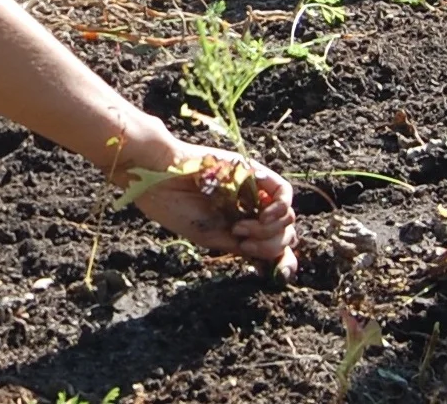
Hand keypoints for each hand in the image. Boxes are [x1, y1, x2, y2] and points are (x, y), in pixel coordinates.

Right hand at [118, 137, 298, 276]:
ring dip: (270, 230)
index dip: (284, 260)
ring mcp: (253, 191)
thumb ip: (242, 247)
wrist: (159, 179)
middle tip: (244, 243)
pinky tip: (262, 216)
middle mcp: (250, 209)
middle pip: (284, 233)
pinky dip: (280, 208)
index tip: (281, 274)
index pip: (274, 246)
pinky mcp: (253, 172)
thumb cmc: (175, 209)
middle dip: (271, 245)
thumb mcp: (211, 238)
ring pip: (287, 216)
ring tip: (240, 228)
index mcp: (240, 226)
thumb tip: (271, 264)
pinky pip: (284, 191)